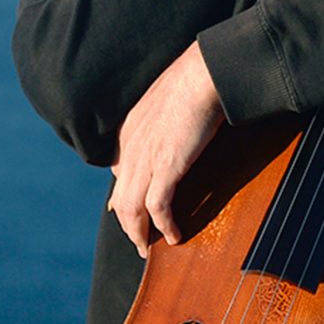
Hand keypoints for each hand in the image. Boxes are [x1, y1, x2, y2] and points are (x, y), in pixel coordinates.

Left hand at [109, 42, 224, 256]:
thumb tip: (173, 136)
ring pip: (131, 209)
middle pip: (120, 198)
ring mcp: (145, 159)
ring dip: (139, 234)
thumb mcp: (167, 105)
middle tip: (140, 244)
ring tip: (149, 249)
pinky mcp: (165, 166)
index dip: (123, 199)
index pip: (120, 175)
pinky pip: (157, 207)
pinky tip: (173, 236)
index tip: (130, 215)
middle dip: (128, 226)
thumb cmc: (194, 83)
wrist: (202, 74)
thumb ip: (161, 124)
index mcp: (129, 133)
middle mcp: (130, 149)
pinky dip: (164, 225)